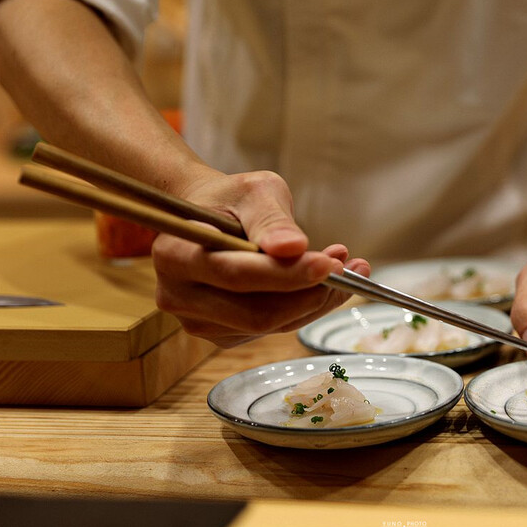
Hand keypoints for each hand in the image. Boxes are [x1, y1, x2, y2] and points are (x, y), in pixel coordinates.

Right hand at [152, 170, 369, 346]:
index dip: (287, 275)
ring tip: (346, 266)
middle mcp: (177, 295)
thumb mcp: (254, 192)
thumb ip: (272, 220)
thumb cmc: (231, 199)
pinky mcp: (222, 335)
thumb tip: (294, 247)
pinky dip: (305, 308)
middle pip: (256, 311)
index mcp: (175, 254)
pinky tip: (324, 282)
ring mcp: (197, 321)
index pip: (237, 275)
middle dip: (311, 293)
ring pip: (270, 326)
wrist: (208, 217)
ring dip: (316, 301)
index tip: (330, 264)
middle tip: (351, 267)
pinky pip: (272, 330)